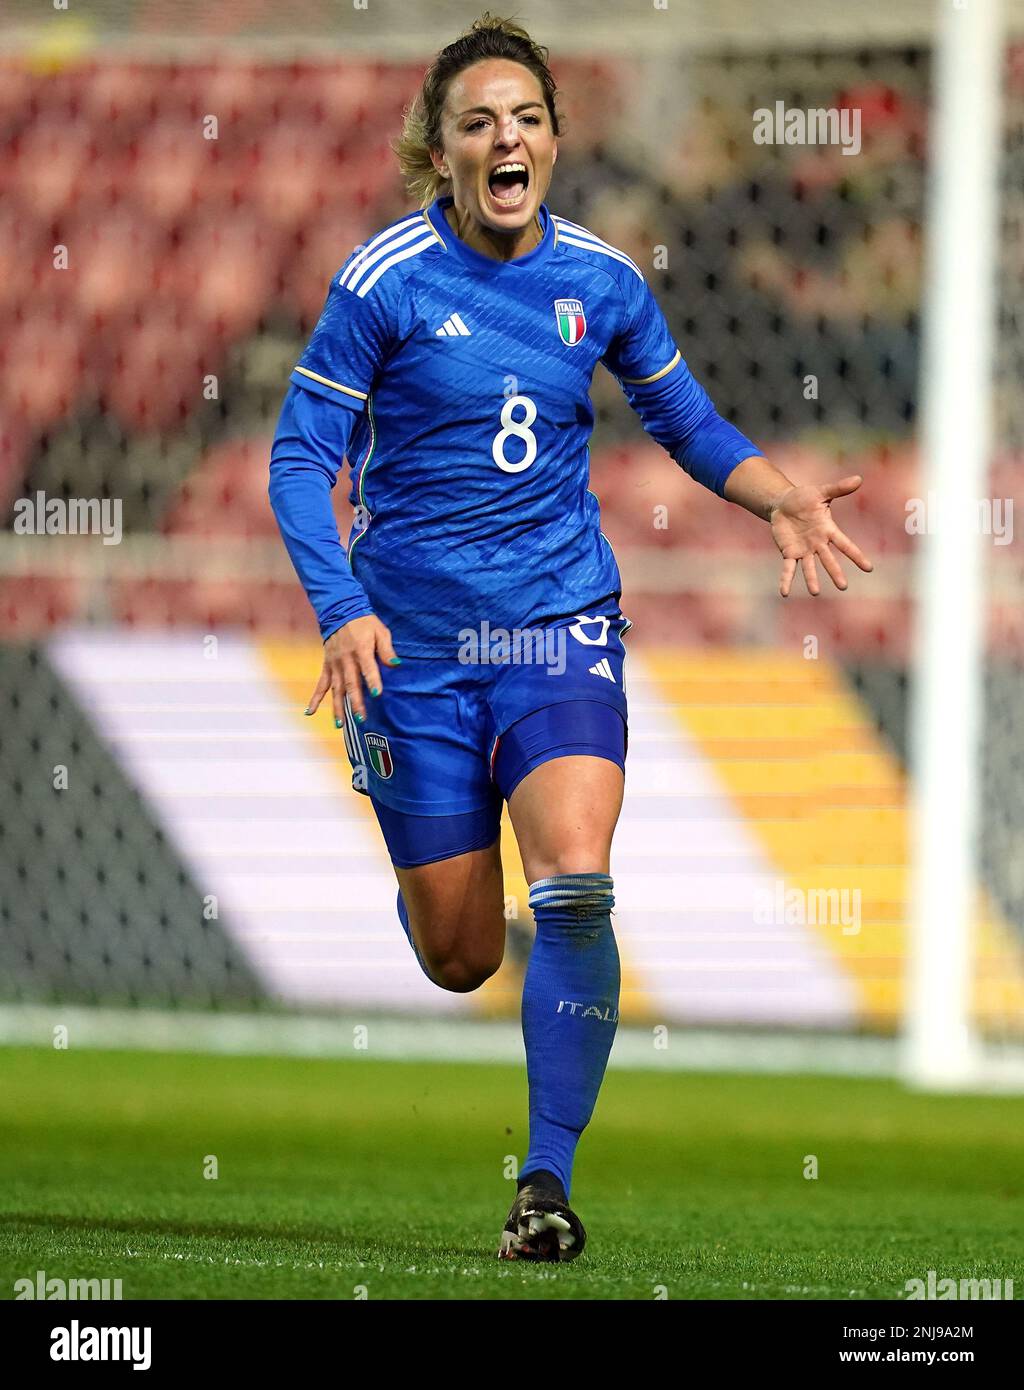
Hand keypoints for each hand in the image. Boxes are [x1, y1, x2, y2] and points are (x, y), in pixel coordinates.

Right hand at [304, 614, 399, 724]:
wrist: (340, 610)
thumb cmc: (364, 623)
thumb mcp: (380, 631)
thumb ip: (387, 649)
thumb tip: (396, 664)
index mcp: (361, 650)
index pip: (368, 669)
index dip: (373, 681)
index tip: (377, 695)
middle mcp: (346, 660)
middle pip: (351, 684)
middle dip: (356, 702)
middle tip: (361, 718)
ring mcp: (335, 664)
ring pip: (336, 689)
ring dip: (338, 707)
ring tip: (340, 724)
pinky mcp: (327, 665)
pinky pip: (321, 684)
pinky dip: (315, 698)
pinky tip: (310, 711)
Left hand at [769, 474, 873, 596]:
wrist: (783, 503)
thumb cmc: (805, 498)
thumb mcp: (821, 492)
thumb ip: (839, 488)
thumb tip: (859, 479)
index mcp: (828, 530)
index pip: (845, 545)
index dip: (856, 556)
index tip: (869, 568)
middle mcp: (818, 543)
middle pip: (828, 560)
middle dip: (835, 573)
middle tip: (843, 587)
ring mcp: (804, 550)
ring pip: (809, 567)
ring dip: (812, 579)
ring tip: (815, 592)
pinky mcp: (789, 552)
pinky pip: (788, 568)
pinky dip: (786, 580)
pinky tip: (784, 593)